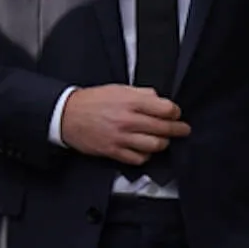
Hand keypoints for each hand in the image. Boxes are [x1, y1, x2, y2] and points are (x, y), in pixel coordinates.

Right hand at [60, 84, 189, 163]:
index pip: (166, 109)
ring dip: (163, 143)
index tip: (175, 114)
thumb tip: (159, 99)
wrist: (67, 115)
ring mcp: (121, 138)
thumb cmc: (92, 101)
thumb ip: (140, 93)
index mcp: (130, 101)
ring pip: (155, 146)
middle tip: (182, 129)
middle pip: (164, 129)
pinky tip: (144, 149)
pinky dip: (146, 155)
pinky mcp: (114, 151)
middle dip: (178, 129)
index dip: (175, 112)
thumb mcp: (117, 88)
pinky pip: (139, 158)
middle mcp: (128, 120)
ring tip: (162, 139)